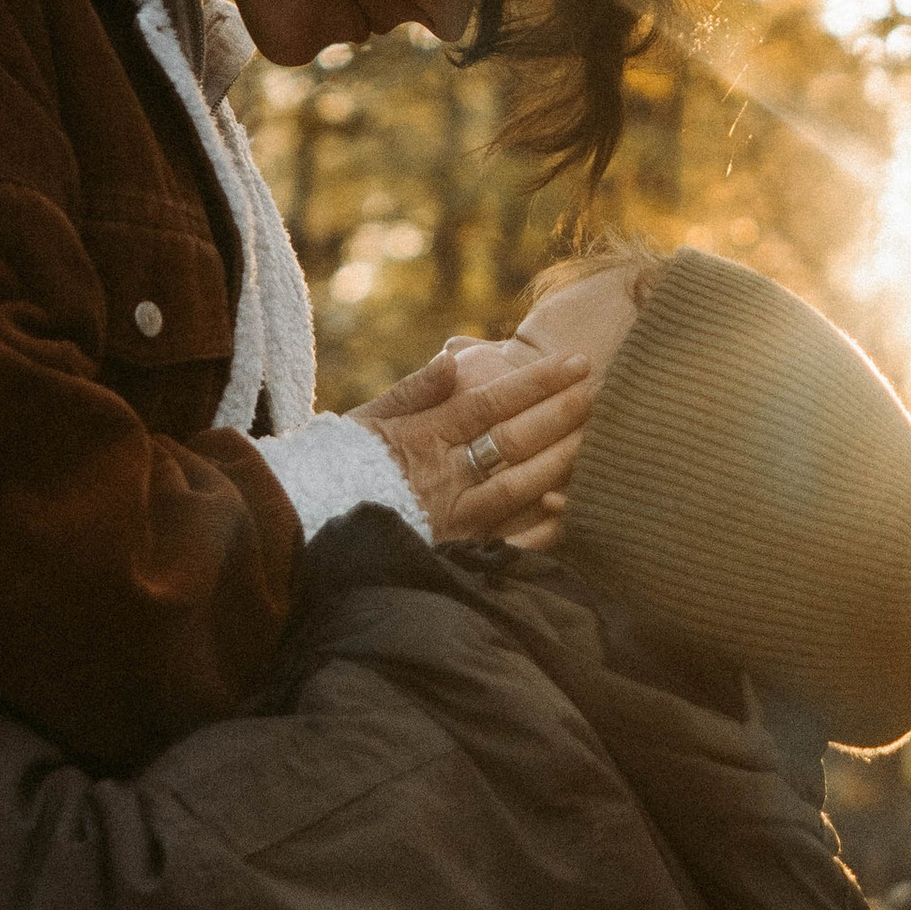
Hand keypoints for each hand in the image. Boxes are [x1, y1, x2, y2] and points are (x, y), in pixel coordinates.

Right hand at [353, 339, 590, 550]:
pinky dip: (541, 526)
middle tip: (602, 392)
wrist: (308, 524)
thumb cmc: (339, 464)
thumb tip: (454, 358)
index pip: (491, 403)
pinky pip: (506, 539)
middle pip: (513, 441)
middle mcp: (441, 475)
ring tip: (597, 438)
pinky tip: (573, 508)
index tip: (576, 363)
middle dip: (561, 415)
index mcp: (423, 435)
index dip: (537, 382)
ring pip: (517, 487)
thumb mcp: (369, 418)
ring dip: (561, 461)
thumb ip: (414, 390)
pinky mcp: (454, 551)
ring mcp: (450, 516)